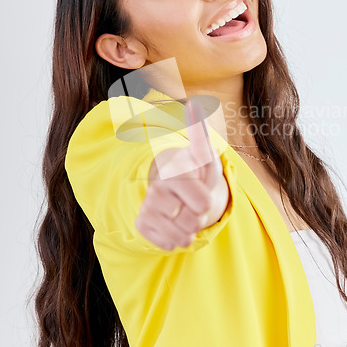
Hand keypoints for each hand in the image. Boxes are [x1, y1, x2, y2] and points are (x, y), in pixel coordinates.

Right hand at [135, 98, 229, 250]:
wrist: (175, 191)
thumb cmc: (193, 172)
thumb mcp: (203, 155)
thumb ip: (199, 133)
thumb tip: (193, 102)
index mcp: (171, 172)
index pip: (201, 202)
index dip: (205, 202)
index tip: (202, 195)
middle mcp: (156, 189)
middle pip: (193, 220)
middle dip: (199, 216)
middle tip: (194, 204)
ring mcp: (147, 207)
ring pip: (181, 235)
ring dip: (189, 229)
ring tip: (186, 214)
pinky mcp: (142, 224)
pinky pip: (168, 244)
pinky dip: (176, 239)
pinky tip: (174, 225)